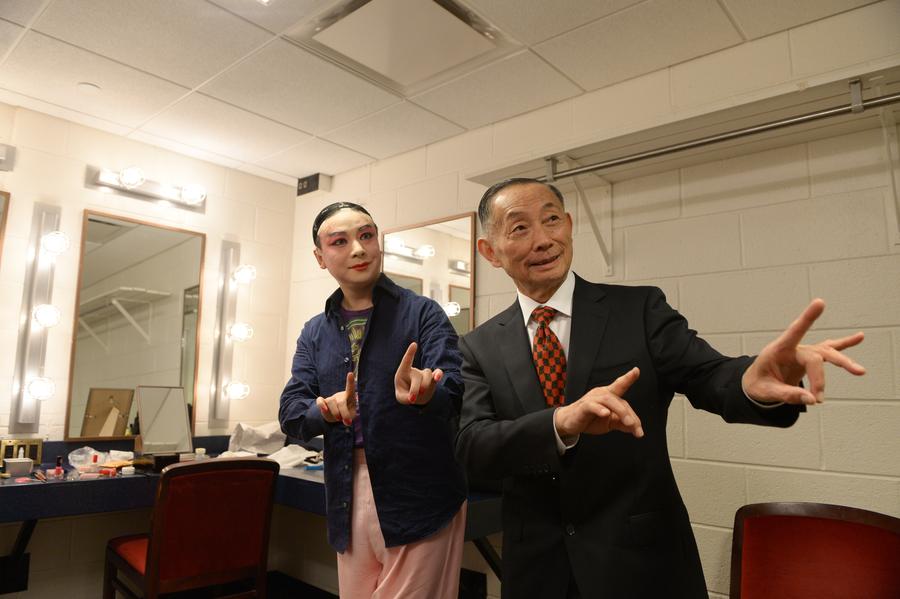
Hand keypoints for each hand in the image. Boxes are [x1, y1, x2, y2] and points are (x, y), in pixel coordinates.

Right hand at [317, 371, 356, 424]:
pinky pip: (320, 401)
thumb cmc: (347, 414)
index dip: (350, 381)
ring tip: (338, 419)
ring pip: (331, 402)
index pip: (350, 388)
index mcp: (349, 396)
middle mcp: (339, 396)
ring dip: (334, 412)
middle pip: (340, 401)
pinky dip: (321, 405)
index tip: (350, 373)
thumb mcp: (351, 415)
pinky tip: (324, 409)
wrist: (338, 417)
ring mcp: (331, 398)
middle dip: (344, 412)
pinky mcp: (323, 402)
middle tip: (347, 421)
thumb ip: (349, 417)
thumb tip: (346, 421)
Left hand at [394, 342, 442, 404]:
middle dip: (414, 389)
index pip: (406, 361)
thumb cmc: (406, 394)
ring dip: (425, 385)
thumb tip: (415, 397)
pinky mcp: (432, 379)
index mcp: (403, 373)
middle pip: (416, 376)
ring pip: (427, 374)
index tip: (414, 344)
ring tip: (421, 393)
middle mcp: (414, 371)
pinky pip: (437, 373)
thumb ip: (405, 398)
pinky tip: (438, 377)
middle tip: (412, 399)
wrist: (416, 398)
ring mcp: (424, 374)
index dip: (410, 353)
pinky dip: (438, 374)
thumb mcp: (401, 397)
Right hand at [554, 367, 643, 437]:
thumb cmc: (590, 419)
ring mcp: (591, 399)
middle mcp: (601, 394)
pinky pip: (592, 406)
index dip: (628, 378)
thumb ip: (622, 424)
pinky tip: (605, 413)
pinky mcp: (583, 406)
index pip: (620, 386)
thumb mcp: (609, 423)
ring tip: (628, 423)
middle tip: (636, 427)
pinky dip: (599, 409)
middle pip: (619, 400)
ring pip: (608, 400)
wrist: (569, 422)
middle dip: (629, 414)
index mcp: (609, 395)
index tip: (636, 370)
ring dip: (621, 412)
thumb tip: (636, 429)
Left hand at [742, 299, 864, 404]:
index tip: (820, 302)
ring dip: (843, 362)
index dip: (807, 318)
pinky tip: (860, 337)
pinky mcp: (811, 359)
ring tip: (860, 371)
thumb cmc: (758, 384)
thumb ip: (787, 394)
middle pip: (815, 356)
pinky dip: (845, 344)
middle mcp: (794, 348)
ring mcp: (804, 352)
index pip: (794, 331)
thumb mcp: (766, 391)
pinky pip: (830, 350)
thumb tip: (812, 399)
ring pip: (827, 353)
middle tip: (819, 399)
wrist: (756, 382)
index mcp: (778, 350)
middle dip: (819, 378)